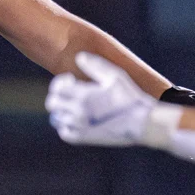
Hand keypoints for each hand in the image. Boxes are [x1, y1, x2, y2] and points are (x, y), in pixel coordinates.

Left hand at [47, 51, 180, 147]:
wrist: (142, 123)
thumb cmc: (130, 97)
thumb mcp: (115, 77)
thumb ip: (96, 65)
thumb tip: (79, 56)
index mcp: (83, 95)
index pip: (56, 88)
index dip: (60, 83)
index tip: (70, 81)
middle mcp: (77, 111)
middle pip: (52, 104)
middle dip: (58, 97)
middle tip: (69, 94)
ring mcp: (79, 126)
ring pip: (57, 118)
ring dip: (62, 111)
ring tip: (75, 107)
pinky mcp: (84, 138)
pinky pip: (65, 133)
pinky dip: (65, 126)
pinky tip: (76, 120)